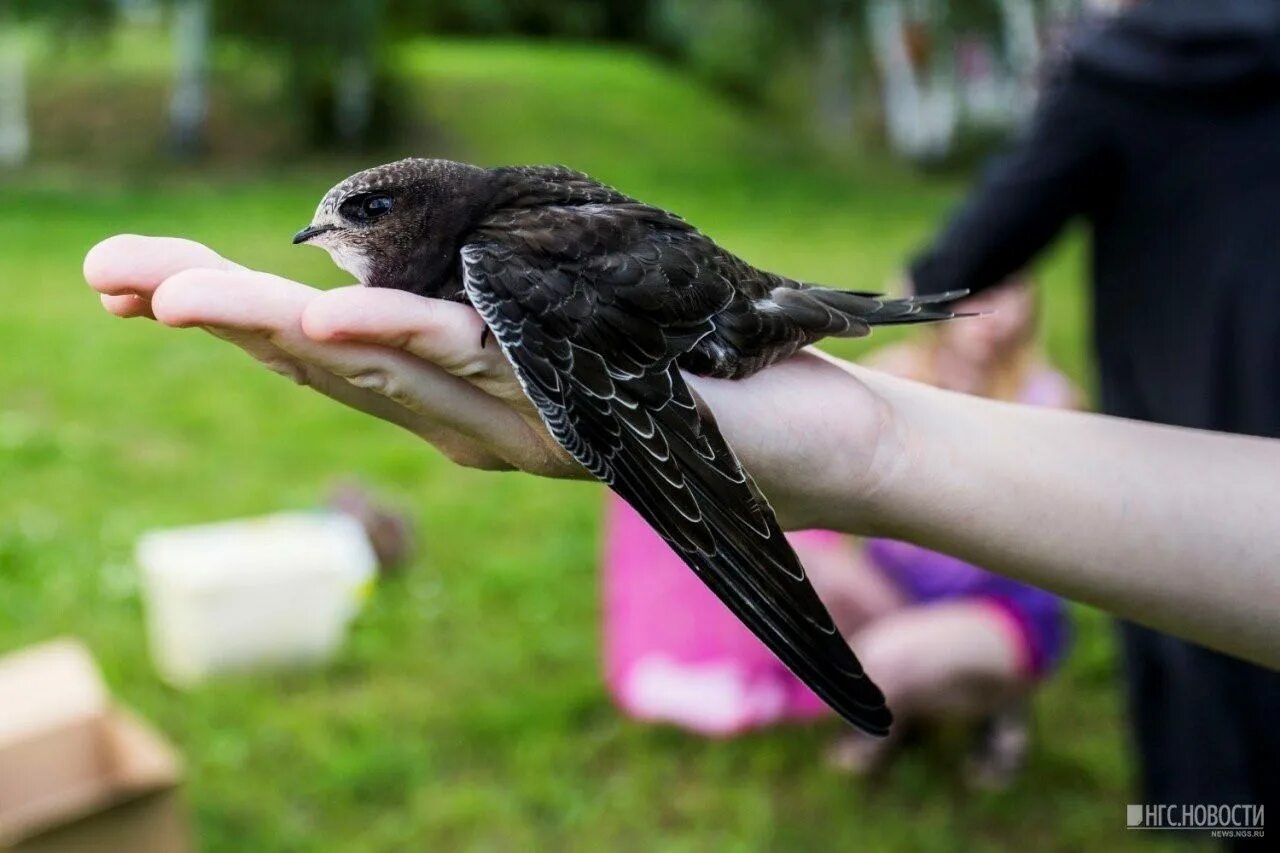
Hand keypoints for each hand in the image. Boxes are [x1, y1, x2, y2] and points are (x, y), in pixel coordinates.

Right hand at [83, 235, 897, 529]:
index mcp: (464, 397)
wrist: (810, 447)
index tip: (139, 280)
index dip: (234, 316)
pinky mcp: (581, 413)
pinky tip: (329, 317)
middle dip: (214, 319)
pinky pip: (481, 375)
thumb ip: (488, 310)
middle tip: (107, 277)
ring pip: (380, 373)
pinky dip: (402, 345)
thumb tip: (395, 266)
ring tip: (172, 293)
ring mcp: (522, 425)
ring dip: (270, 332)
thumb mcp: (570, 322)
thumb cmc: (690, 374)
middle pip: (326, 365)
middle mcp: (475, 422)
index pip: (330, 350)